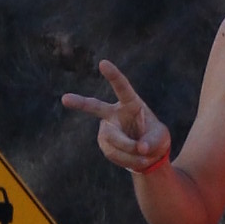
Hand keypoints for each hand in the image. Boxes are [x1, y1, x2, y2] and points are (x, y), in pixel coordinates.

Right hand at [61, 59, 171, 174]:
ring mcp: (106, 128)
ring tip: (146, 156)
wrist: (148, 156)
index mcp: (131, 103)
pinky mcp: (104, 144)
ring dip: (131, 151)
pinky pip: (114, 153)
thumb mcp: (160, 138)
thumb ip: (152, 141)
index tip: (103, 63)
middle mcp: (114, 113)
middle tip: (64, 99)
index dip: (113, 75)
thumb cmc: (155, 139)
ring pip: (113, 139)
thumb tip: (140, 147)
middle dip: (80, 103)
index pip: (122, 87)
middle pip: (95, 107)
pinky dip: (129, 160)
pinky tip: (139, 160)